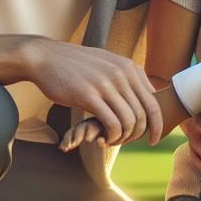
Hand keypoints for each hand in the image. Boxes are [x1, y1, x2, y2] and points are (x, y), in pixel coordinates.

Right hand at [23, 38, 161, 145]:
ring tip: (112, 141)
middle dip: (138, 135)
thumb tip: (151, 90)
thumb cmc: (75, 64)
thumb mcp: (107, 61)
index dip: (156, 125)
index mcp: (128, 67)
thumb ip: (129, 74)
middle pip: (143, 115)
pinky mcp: (88, 96)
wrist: (43, 57)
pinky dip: (112, 137)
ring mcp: (105, 84)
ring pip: (128, 122)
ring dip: (123, 138)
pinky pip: (112, 124)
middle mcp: (120, 74)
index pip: (153, 102)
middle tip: (126, 143)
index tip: (153, 139)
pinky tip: (103, 140)